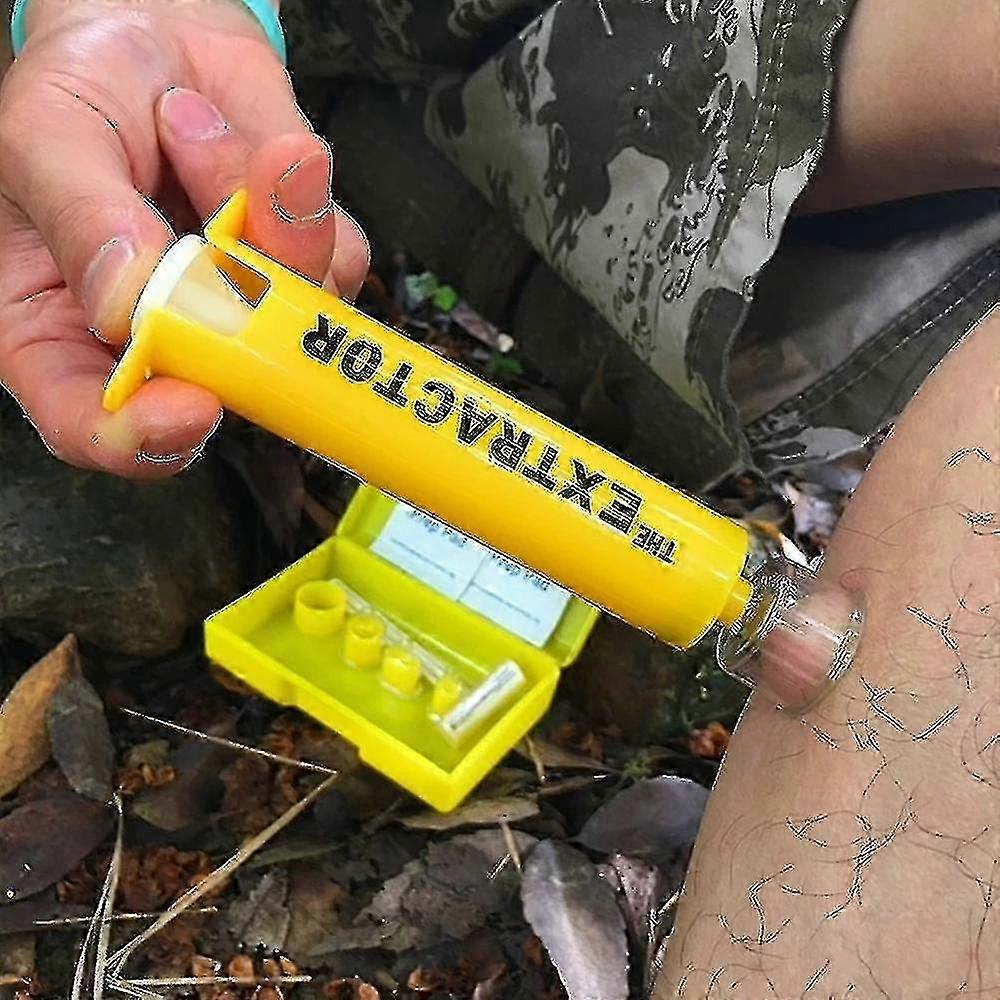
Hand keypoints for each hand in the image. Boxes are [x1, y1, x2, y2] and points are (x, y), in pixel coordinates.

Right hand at [0, 0, 369, 476]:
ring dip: (264, 222)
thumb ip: (84, 221)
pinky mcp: (298, 271)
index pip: (98, 428)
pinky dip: (300, 195)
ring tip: (193, 127)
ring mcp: (241, 313)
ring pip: (294, 324)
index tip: (194, 403)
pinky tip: (249, 142)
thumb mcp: (45, 140)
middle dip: (243, 314)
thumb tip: (127, 299)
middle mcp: (162, 342)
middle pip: (221, 390)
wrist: (154, 36)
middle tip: (226, 218)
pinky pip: (336, 261)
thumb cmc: (80, 93)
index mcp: (61, 334)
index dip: (147, 438)